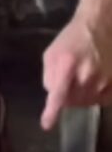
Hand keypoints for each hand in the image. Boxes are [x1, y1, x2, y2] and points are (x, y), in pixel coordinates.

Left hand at [41, 12, 111, 129]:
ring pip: (88, 102)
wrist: (99, 27)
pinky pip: (103, 100)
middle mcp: (87, 75)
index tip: (46, 125)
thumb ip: (49, 76)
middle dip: (67, 97)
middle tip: (68, 82)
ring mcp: (104, 79)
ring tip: (81, 79)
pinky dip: (96, 96)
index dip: (52, 111)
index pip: (58, 94)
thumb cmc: (71, 39)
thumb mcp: (51, 54)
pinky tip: (94, 82)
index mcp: (67, 65)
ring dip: (81, 97)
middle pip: (72, 101)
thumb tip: (53, 95)